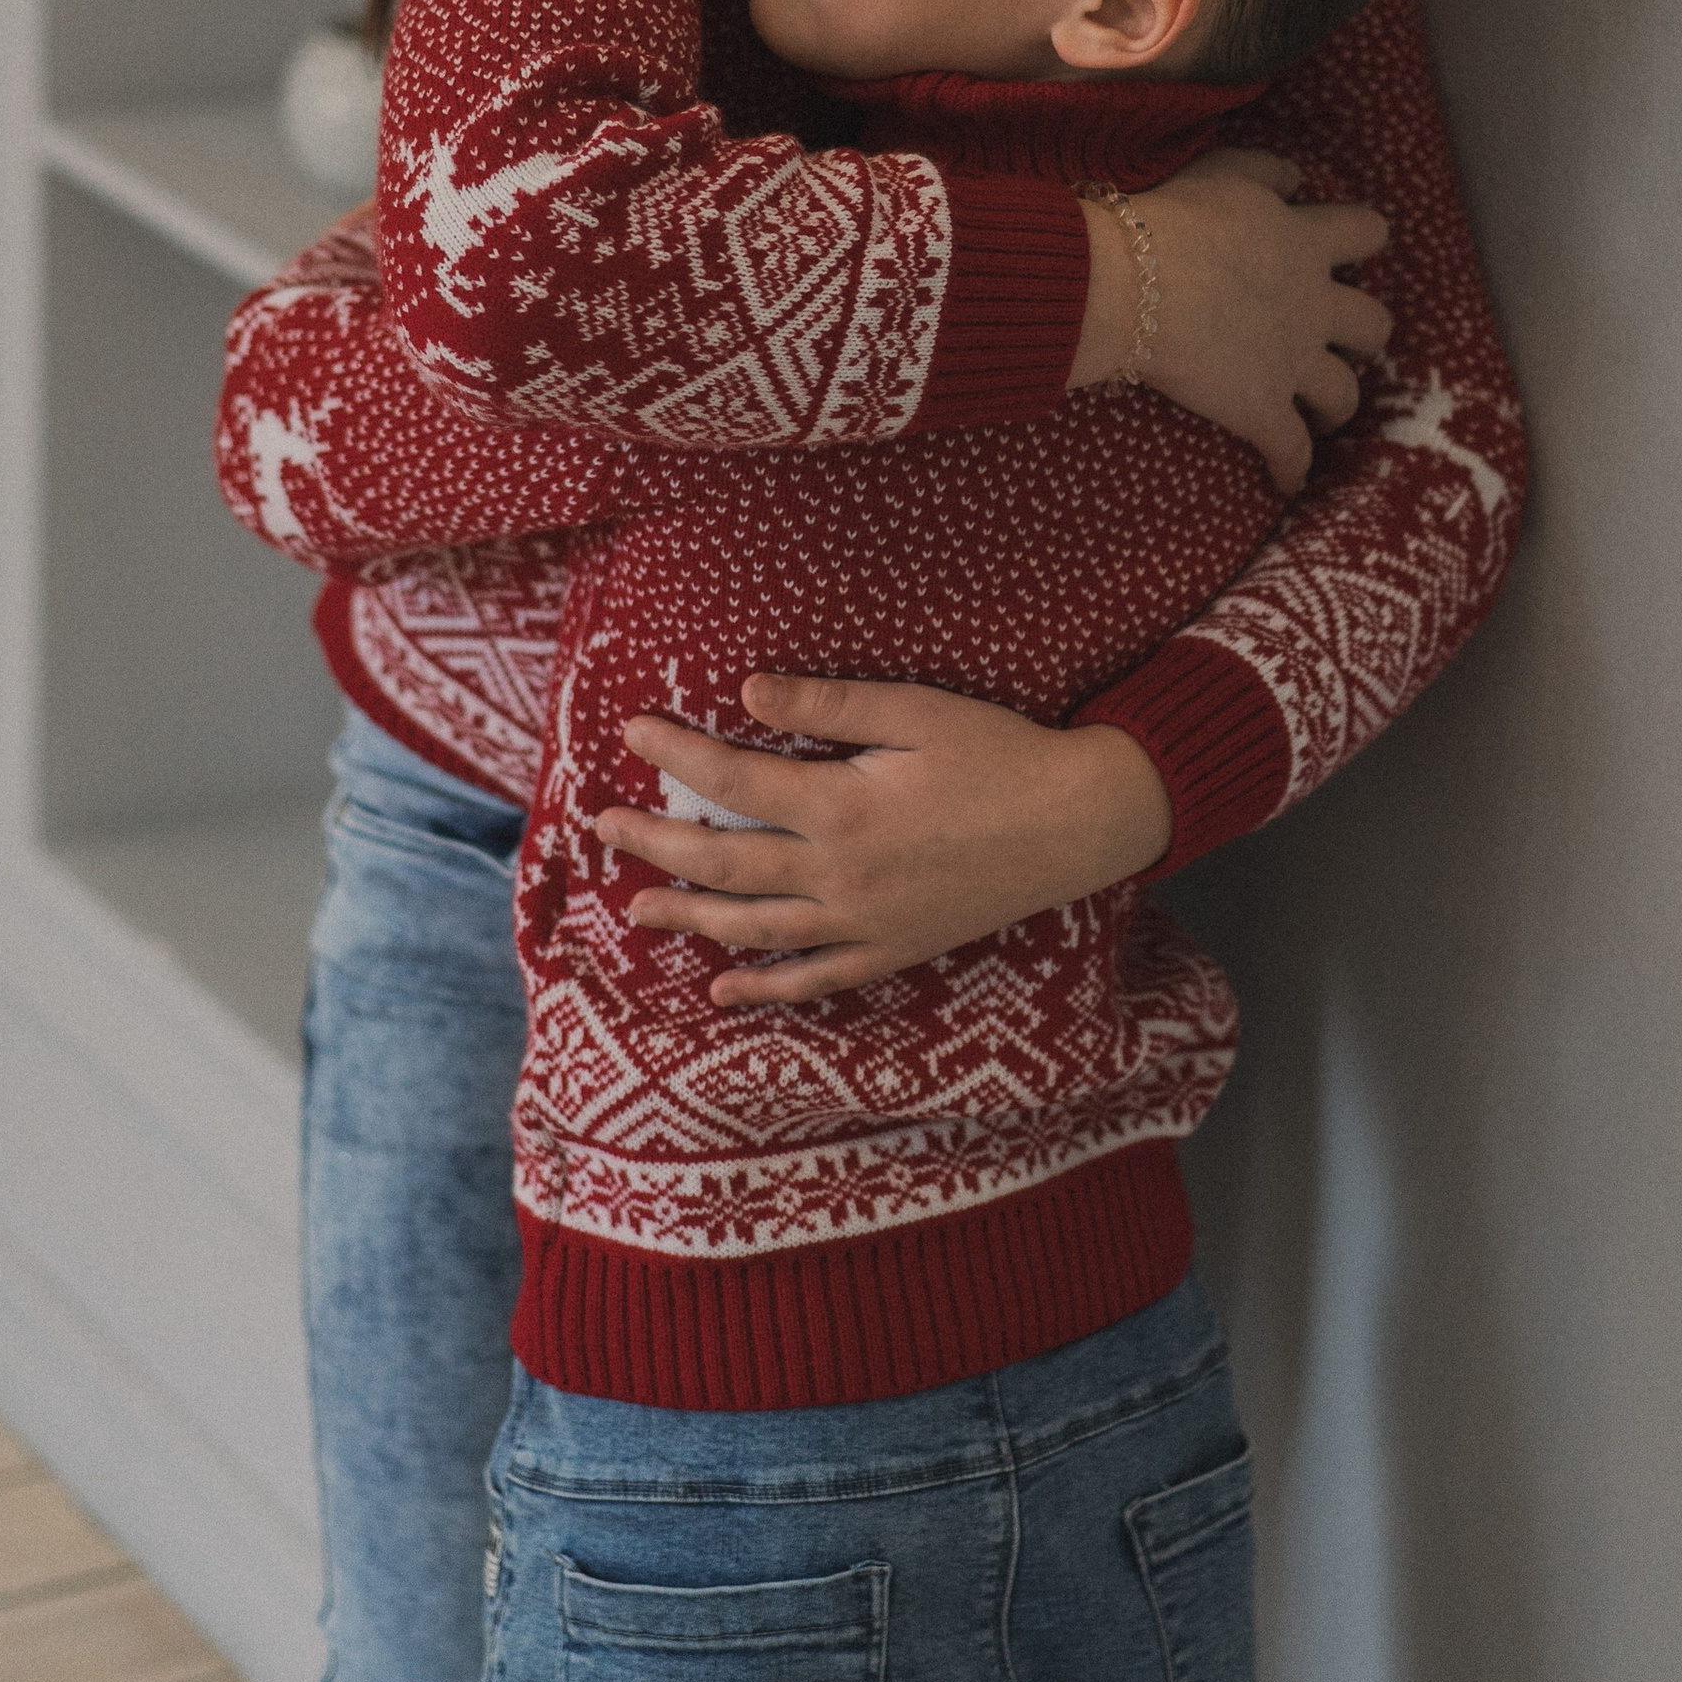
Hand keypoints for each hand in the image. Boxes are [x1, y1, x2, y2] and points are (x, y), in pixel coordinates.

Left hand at [593, 676, 1176, 1007]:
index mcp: (842, 808)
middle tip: (605, 823)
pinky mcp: (892, 948)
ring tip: (637, 905)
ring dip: (689, 916)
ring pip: (754, 928)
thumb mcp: (915, 711)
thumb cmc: (1000, 752)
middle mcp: (841, 876)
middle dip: (656, 843)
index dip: (675, 756)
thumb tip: (746, 690)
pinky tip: (723, 990)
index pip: (733, 781)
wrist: (1076, 823)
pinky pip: (814, 980)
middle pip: (724, 863)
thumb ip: (828, 703)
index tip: (634, 733)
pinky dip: (764, 990)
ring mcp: (865, 923)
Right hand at [1071, 147, 1389, 491]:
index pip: (1366, 231)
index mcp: (1306, 243)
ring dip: (1338, 405)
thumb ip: (1266, 171)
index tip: (1352, 249)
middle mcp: (1312, 305)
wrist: (1133, 281)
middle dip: (1366, 334)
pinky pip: (1291, 452)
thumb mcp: (1224, 171)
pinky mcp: (1261, 410)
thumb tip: (1296, 178)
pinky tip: (1288, 482)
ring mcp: (1292, 363)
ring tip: (1326, 414)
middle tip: (1345, 339)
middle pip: (1374, 324)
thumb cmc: (1168, 217)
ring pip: (1344, 394)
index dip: (1365, 239)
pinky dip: (1292, 469)